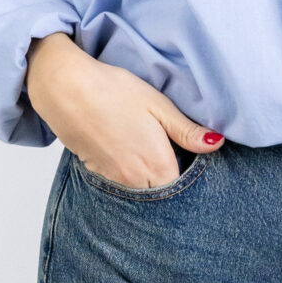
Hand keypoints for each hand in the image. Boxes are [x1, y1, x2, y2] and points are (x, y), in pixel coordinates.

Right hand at [26, 33, 223, 186]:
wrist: (65, 88)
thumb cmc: (113, 91)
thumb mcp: (158, 104)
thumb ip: (187, 130)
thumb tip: (215, 144)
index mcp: (158, 164)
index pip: (184, 187)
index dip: (189, 174)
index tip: (189, 158)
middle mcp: (137, 180)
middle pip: (163, 193)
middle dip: (170, 180)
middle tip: (170, 153)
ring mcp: (115, 180)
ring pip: (142, 192)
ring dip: (150, 180)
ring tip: (147, 151)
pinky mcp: (97, 174)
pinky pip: (122, 186)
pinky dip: (130, 176)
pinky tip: (128, 152)